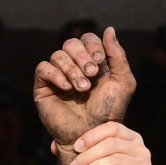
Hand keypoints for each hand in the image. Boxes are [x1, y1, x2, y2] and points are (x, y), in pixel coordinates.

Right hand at [33, 26, 134, 150]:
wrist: (91, 135)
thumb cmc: (109, 112)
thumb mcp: (123, 82)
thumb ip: (118, 55)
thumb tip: (109, 29)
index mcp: (92, 61)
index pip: (87, 39)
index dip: (92, 45)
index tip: (100, 61)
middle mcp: (74, 66)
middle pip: (71, 43)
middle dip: (82, 56)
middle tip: (91, 74)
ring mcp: (57, 76)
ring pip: (58, 55)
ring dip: (72, 70)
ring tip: (81, 88)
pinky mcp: (43, 87)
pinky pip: (43, 69)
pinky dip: (55, 74)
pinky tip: (66, 88)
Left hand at [64, 121, 155, 164]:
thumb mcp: (97, 163)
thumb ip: (80, 152)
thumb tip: (55, 146)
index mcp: (131, 138)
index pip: (112, 128)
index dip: (92, 136)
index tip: (75, 147)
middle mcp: (141, 149)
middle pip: (112, 144)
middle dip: (88, 155)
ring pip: (115, 159)